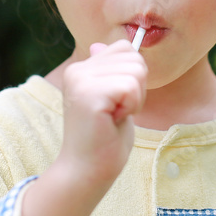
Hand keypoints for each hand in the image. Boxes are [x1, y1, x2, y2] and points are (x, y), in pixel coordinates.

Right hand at [55, 39, 146, 189]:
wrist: (88, 170)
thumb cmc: (104, 137)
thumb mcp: (109, 97)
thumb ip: (105, 71)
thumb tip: (99, 45)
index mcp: (81, 68)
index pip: (125, 48)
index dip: (134, 75)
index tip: (119, 100)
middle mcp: (77, 69)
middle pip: (135, 58)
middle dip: (137, 87)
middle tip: (118, 111)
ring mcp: (81, 81)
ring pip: (136, 72)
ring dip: (135, 99)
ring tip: (115, 116)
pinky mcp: (90, 95)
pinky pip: (131, 87)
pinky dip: (131, 106)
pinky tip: (114, 120)